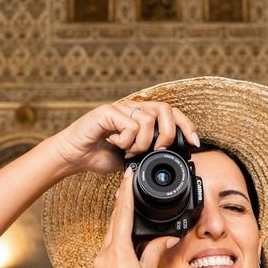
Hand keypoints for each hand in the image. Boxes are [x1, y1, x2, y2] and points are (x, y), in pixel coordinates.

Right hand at [50, 101, 199, 174]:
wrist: (72, 157)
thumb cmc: (98, 155)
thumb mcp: (131, 158)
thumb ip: (148, 154)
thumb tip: (168, 159)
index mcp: (141, 118)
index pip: (171, 114)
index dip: (186, 126)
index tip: (194, 143)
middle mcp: (133, 109)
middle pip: (165, 110)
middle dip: (167, 134)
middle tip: (157, 150)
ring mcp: (120, 108)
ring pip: (148, 119)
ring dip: (142, 143)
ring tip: (129, 151)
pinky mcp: (107, 112)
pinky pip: (130, 124)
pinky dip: (126, 140)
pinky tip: (115, 144)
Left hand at [93, 166, 180, 267]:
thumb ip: (155, 252)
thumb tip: (164, 238)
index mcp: (116, 254)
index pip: (122, 216)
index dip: (126, 194)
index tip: (127, 177)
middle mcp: (102, 258)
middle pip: (114, 225)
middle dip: (122, 206)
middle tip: (128, 187)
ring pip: (111, 238)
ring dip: (121, 225)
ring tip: (131, 210)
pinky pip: (109, 253)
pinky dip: (119, 242)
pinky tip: (128, 241)